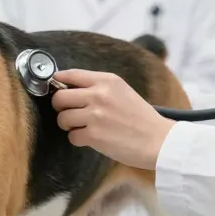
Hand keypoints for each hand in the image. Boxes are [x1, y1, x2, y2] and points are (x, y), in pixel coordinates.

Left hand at [51, 69, 175, 170]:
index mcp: (107, 80)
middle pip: (59, 97)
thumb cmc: (141, 118)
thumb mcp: (122, 91)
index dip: (57, 82)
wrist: (159, 141)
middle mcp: (99, 94)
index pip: (70, 74)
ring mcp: (95, 114)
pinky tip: (93, 139)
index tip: (55, 88)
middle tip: (71, 114)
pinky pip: (72, 136)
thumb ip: (98, 87)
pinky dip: (79, 140)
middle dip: (61, 108)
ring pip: (62, 118)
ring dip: (69, 126)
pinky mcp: (93, 134)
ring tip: (84, 128)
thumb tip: (67, 87)